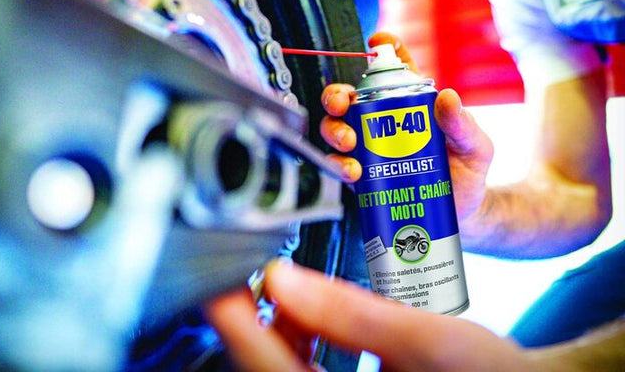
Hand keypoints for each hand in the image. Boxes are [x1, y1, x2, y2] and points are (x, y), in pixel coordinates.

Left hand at [205, 260, 528, 371]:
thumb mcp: (422, 340)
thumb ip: (348, 312)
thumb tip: (282, 277)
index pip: (262, 363)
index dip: (232, 318)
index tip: (211, 281)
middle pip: (263, 366)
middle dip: (253, 319)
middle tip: (249, 271)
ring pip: (278, 367)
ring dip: (275, 327)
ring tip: (287, 284)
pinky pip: (299, 369)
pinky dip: (297, 339)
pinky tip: (309, 313)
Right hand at [319, 32, 493, 221]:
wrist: (462, 218)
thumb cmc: (468, 176)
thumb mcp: (476, 148)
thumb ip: (464, 125)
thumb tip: (448, 97)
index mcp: (411, 105)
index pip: (394, 69)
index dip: (383, 49)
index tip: (376, 42)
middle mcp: (384, 122)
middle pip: (349, 97)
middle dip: (337, 96)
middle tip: (343, 107)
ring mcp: (369, 148)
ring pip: (335, 128)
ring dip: (334, 131)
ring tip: (350, 145)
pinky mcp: (362, 176)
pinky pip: (338, 164)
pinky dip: (337, 164)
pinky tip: (352, 171)